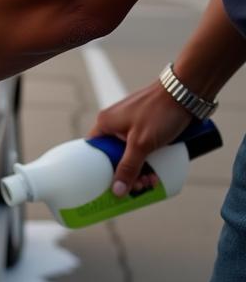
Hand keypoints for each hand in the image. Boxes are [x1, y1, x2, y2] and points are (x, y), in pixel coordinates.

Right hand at [89, 80, 193, 195]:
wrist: (188, 90)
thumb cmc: (160, 112)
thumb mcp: (141, 144)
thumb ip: (128, 167)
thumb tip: (117, 192)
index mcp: (105, 124)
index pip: (94, 152)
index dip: (99, 170)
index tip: (108, 186)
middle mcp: (115, 123)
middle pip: (114, 156)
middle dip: (127, 174)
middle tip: (140, 186)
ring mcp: (132, 123)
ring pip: (131, 153)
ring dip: (141, 169)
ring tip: (153, 180)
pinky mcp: (147, 124)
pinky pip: (143, 147)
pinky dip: (149, 159)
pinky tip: (159, 169)